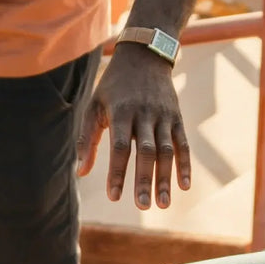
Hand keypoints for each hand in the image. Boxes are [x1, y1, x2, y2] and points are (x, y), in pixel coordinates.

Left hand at [77, 45, 190, 208]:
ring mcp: (164, 117)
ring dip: (165, 179)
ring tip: (163, 204)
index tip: (114, 196)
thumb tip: (80, 171)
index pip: (120, 147)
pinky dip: (184, 165)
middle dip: (144, 180)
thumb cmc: (114, 86)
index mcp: (121, 111)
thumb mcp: (95, 105)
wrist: (144, 56)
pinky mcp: (177, 119)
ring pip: (166, 152)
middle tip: (142, 206)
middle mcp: (144, 114)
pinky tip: (184, 186)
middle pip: (146, 152)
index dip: (117, 172)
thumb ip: (88, 138)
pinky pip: (182, 145)